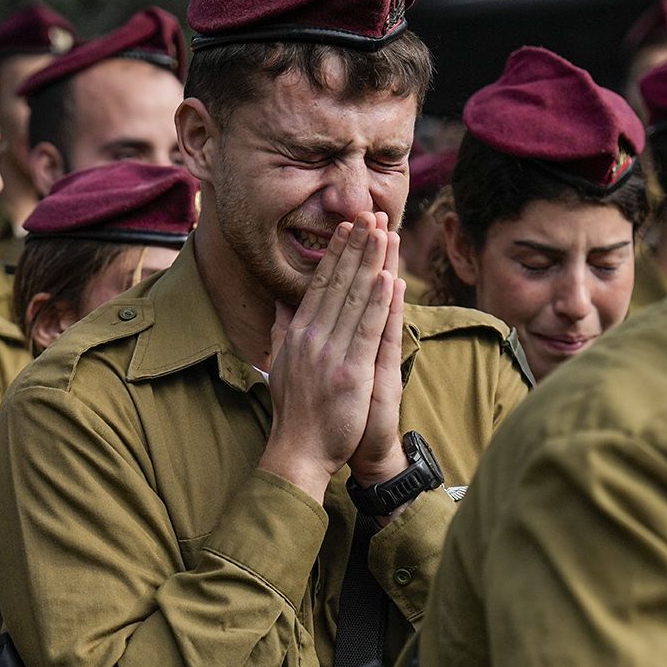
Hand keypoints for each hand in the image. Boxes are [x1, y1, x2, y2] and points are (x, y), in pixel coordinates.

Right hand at [258, 213, 397, 500]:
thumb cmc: (293, 412)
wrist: (298, 452)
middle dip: (356, 246)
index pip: (319, 284)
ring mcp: (330, 354)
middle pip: (338, 283)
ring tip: (383, 233)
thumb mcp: (278, 363)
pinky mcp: (351, 372)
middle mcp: (311, 338)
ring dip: (370, 263)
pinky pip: (367, 330)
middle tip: (369, 214)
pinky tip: (388, 278)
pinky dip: (377, 303)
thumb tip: (279, 300)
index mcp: (297, 334)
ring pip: (354, 299)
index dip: (336, 253)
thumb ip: (281, 329)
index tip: (347, 227)